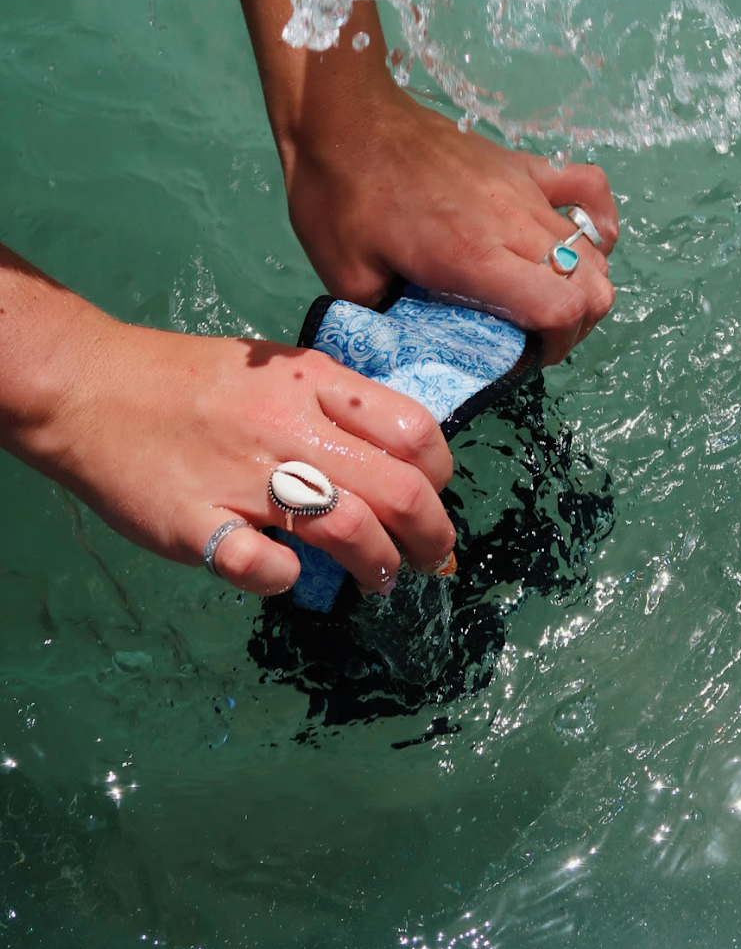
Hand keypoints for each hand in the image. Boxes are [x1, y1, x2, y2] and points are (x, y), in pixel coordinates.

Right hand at [25, 316, 455, 595]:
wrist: (91, 388)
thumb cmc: (196, 382)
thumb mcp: (280, 369)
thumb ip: (339, 408)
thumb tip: (401, 463)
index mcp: (315, 382)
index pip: (415, 432)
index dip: (441, 476)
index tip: (431, 497)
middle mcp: (289, 426)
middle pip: (398, 490)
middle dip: (430, 535)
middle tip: (426, 557)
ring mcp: (242, 477)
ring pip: (348, 528)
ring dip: (378, 565)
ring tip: (377, 579)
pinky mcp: (195, 523)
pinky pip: (262, 565)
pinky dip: (286, 577)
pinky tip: (287, 573)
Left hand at [226, 0, 617, 364]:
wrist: (344, 116)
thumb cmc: (339, 196)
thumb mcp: (348, 278)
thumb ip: (388, 322)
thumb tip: (407, 348)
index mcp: (474, 257)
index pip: (562, 309)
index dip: (555, 347)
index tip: (523, 356)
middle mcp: (514, 225)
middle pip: (594, 287)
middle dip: (575, 327)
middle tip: (535, 335)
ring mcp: (525, 191)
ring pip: (597, 249)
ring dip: (584, 286)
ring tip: (548, 298)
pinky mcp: (523, 166)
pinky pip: (590, 189)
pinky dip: (598, 222)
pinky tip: (580, 241)